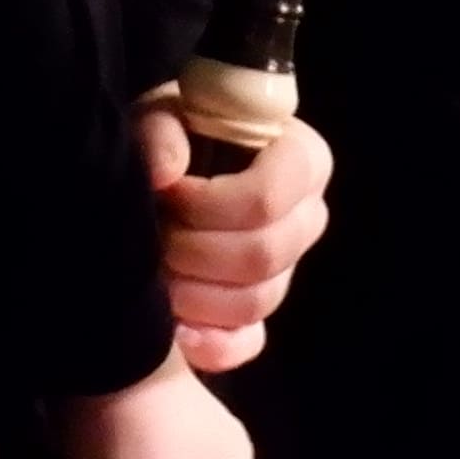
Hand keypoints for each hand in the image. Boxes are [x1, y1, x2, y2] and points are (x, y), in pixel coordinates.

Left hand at [134, 97, 332, 371]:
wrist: (165, 173)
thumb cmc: (175, 135)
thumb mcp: (163, 114)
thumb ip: (162, 131)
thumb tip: (165, 171)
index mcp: (302, 161)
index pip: (267, 199)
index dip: (208, 203)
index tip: (168, 192)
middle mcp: (306, 218)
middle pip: (261, 255)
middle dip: (194, 251)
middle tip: (155, 235)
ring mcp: (286, 271)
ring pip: (252, 302)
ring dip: (192, 292)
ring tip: (153, 269)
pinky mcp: (258, 313)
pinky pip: (247, 343)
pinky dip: (211, 344)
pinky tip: (177, 330)